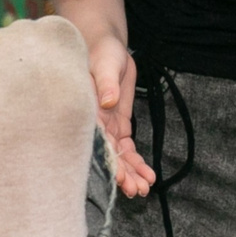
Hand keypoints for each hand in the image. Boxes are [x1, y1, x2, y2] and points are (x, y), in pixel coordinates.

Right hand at [89, 34, 156, 197]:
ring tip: (144, 190)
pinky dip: (137, 161)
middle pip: (108, 154)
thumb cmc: (100, 52)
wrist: (107, 45)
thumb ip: (105, 83)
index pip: (96, 142)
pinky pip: (127, 147)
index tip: (119, 179)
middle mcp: (95, 124)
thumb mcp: (104, 64)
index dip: (107, 162)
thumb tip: (107, 102)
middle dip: (122, 174)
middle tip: (136, 191)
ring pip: (119, 156)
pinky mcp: (118, 123)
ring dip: (131, 173)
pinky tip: (148, 175)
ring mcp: (107, 126)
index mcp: (86, 112)